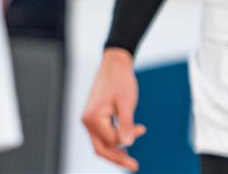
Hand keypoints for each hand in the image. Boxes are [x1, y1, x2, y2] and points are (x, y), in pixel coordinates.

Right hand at [81, 48, 145, 169]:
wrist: (114, 65)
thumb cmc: (120, 81)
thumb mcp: (126, 104)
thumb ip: (126, 125)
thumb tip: (127, 144)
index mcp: (93, 117)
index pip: (111, 140)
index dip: (128, 138)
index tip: (141, 128)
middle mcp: (87, 120)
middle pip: (100, 148)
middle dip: (117, 159)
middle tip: (135, 166)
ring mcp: (88, 119)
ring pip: (101, 143)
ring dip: (116, 150)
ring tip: (131, 158)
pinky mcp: (94, 117)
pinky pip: (102, 135)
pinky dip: (114, 140)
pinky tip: (126, 140)